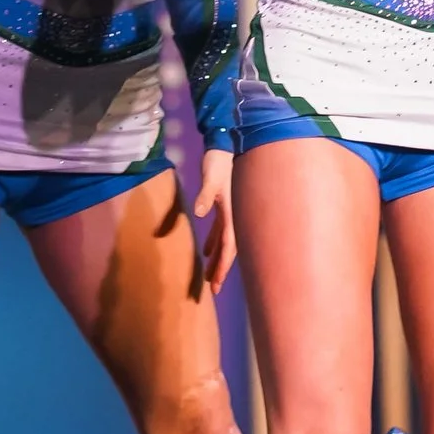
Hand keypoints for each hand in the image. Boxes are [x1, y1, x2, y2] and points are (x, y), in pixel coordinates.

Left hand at [190, 149, 235, 293]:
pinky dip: (214, 243)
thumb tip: (199, 213)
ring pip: (225, 242)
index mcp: (232, 213)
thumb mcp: (210, 177)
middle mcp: (234, 216)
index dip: (223, 268)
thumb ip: (205, 195)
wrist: (226, 143)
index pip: (228, 248)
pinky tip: (207, 251)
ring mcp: (230, 211)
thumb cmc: (218, 160)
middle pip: (229, 250)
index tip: (216, 286)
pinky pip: (220, 231)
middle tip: (214, 290)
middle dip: (222, 270)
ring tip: (209, 277)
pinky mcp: (223, 205)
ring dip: (217, 259)